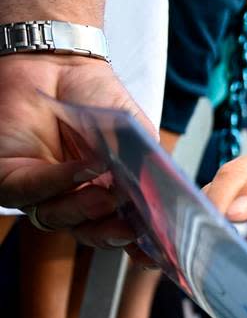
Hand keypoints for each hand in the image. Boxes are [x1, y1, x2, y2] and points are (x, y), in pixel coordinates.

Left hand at [0, 54, 154, 245]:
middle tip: (132, 226)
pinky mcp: (8, 176)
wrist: (64, 64)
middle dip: (109, 234)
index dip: (137, 247)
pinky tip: (83, 169)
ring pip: (56, 219)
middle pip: (87, 233)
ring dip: (84, 210)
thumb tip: (161, 205)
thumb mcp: (139, 139)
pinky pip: (30, 192)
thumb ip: (149, 171)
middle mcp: (71, 198)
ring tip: (108, 195)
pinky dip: (60, 183)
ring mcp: (39, 190)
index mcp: (106, 195)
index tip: (156, 253)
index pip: (120, 230)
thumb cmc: (100, 99)